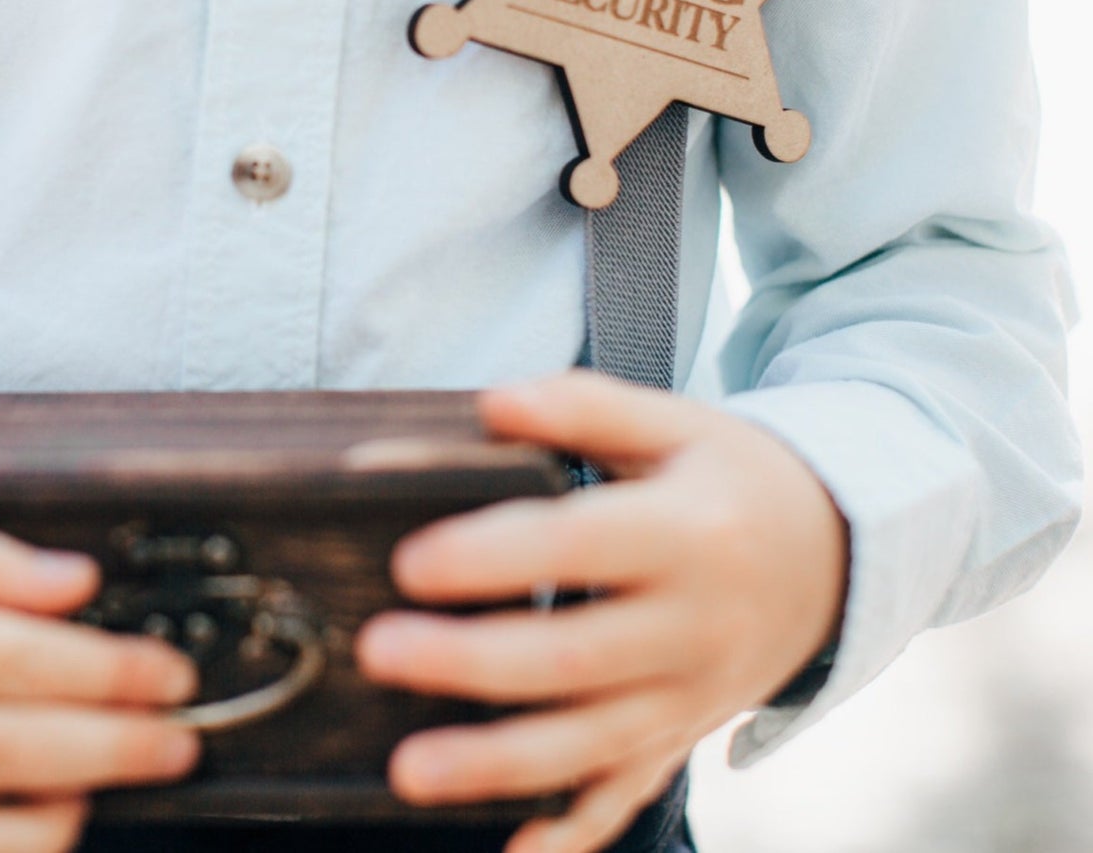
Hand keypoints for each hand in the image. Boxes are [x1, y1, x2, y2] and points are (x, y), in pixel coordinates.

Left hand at [355, 371, 847, 852]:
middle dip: (470, 663)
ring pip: (591, 743)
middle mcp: (696, 624)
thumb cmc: (729, 476)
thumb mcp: (674, 423)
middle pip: (575, 657)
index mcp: (690, 531)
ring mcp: (694, 695)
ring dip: (496, 765)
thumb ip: (582, 406)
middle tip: (376, 651)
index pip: (581, 546)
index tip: (410, 560)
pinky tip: (510, 852)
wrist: (833, 554)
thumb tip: (490, 403)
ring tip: (407, 772)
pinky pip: (628, 795)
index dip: (495, 556)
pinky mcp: (685, 737)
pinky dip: (571, 833)